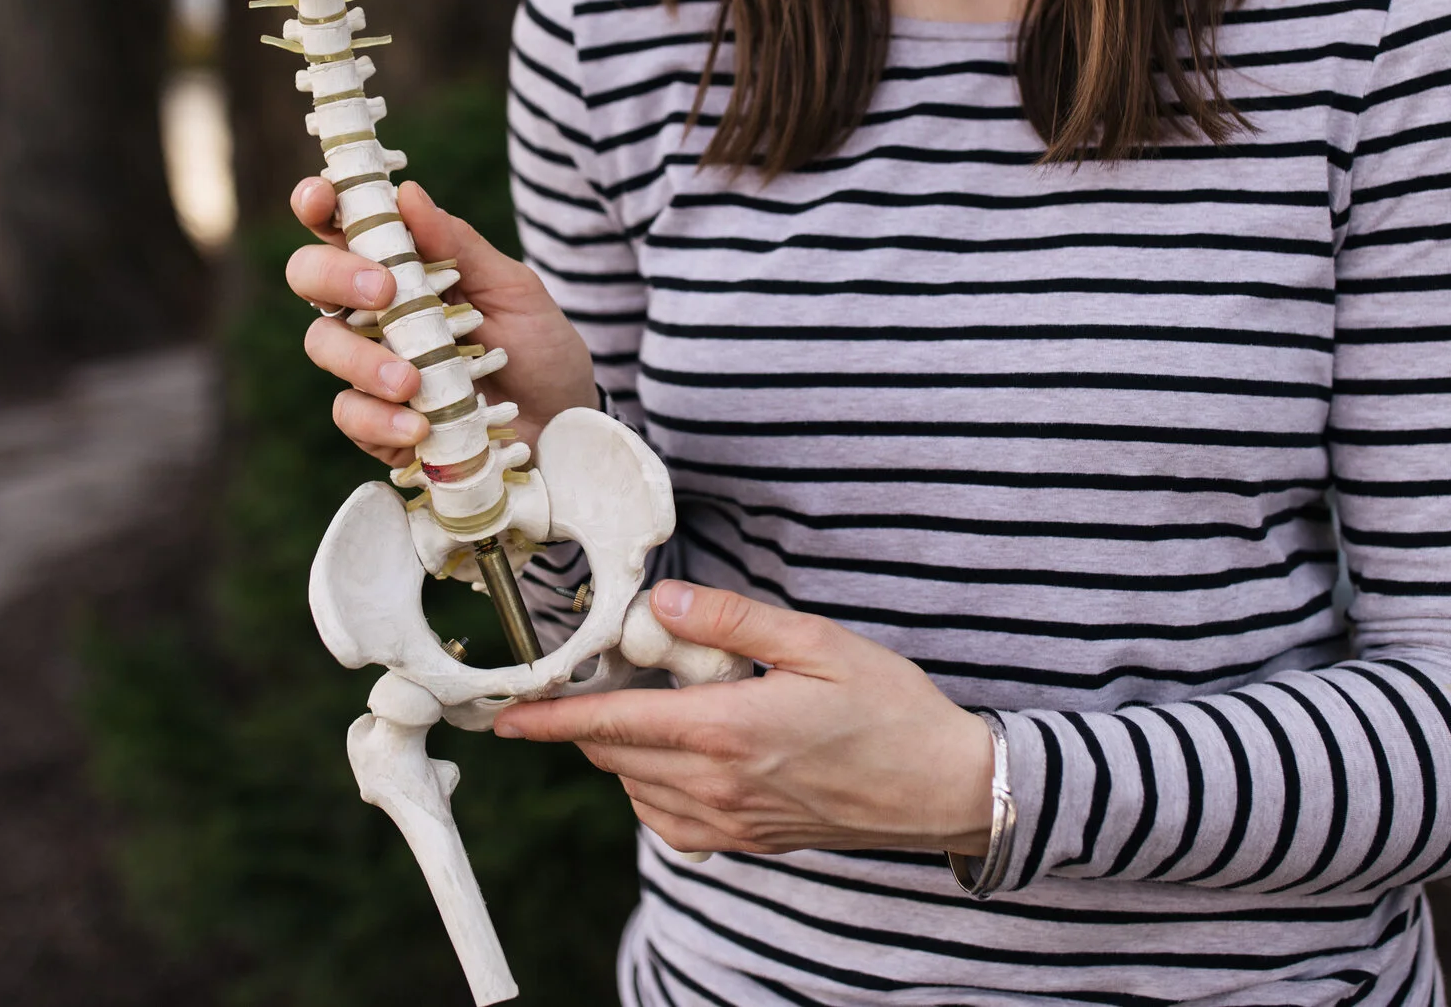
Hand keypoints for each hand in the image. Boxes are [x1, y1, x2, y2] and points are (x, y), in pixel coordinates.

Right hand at [285, 177, 598, 468]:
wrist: (564, 424)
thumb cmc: (537, 347)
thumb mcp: (512, 290)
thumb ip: (459, 245)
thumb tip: (408, 194)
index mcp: (401, 266)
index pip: (343, 225)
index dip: (317, 204)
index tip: (320, 198)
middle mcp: (373, 311)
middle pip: (310, 276)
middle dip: (333, 275)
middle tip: (383, 291)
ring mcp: (369, 366)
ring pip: (323, 345)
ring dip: (361, 360)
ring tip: (412, 382)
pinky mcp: (377, 422)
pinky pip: (350, 415)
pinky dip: (378, 421)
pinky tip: (417, 428)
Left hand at [491, 582, 994, 856]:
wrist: (944, 787)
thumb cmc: (890, 708)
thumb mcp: (815, 642)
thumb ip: (729, 620)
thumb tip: (656, 607)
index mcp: (727, 731)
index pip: (610, 725)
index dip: (549, 719)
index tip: (506, 714)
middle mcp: (717, 786)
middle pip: (613, 756)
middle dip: (590, 719)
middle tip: (606, 674)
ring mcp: (729, 823)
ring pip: (636, 788)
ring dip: (626, 750)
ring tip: (664, 706)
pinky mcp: (745, 842)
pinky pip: (669, 820)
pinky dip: (655, 787)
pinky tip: (687, 754)